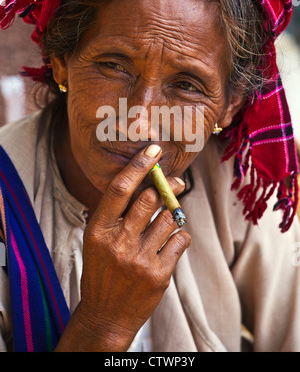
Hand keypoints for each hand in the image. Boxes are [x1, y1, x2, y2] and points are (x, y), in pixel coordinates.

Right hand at [56, 144, 190, 350]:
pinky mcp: (159, 274)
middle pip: (150, 198)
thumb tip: (148, 182)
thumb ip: (117, 214)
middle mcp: (118, 243)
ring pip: (169, 218)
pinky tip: (171, 243)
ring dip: (173, 214)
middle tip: (176, 182)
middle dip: (167, 186)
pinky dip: (180, 236)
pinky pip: (180, 240)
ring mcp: (139, 260)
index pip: (119, 189)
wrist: (106, 315)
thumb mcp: (98, 240)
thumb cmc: (103, 271)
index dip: (138, 166)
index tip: (154, 150)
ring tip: (169, 220)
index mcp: (99, 230)